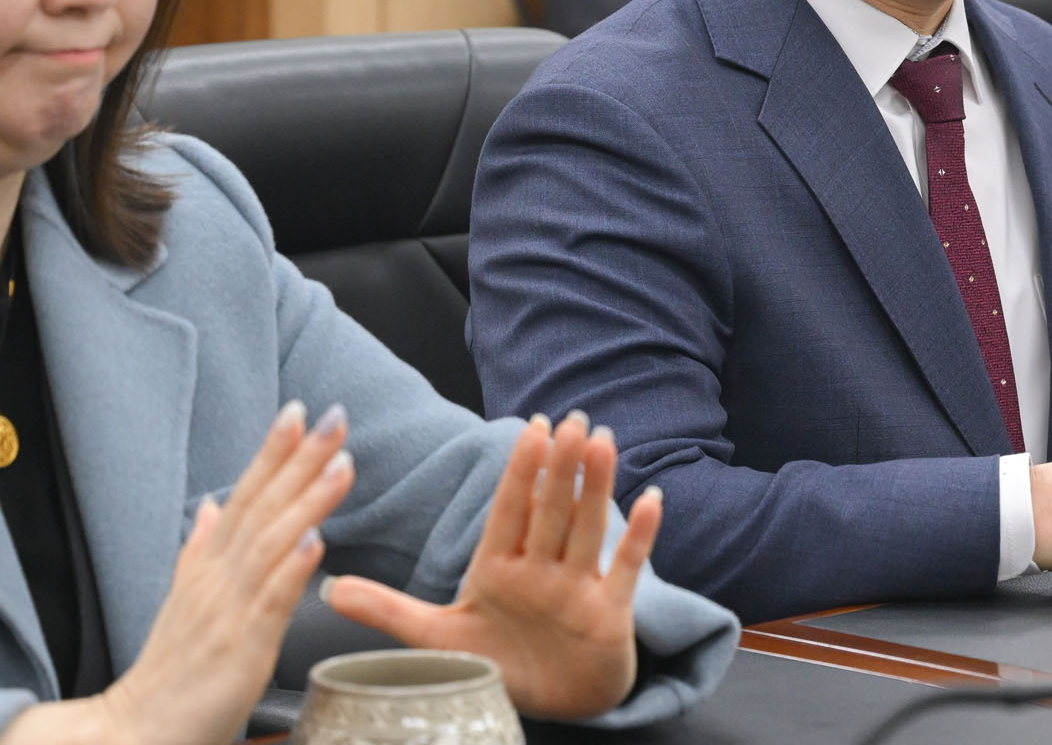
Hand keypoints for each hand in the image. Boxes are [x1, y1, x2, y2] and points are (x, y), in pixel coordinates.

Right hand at [86, 400, 351, 744]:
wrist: (138, 729)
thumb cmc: (172, 668)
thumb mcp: (183, 600)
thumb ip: (199, 551)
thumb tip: (209, 507)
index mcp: (208, 566)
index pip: (244, 496)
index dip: (271, 454)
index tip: (298, 410)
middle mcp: (218, 578)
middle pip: (262, 506)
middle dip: (298, 459)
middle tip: (334, 416)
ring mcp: (229, 609)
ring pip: (272, 543)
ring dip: (308, 501)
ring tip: (342, 464)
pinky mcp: (241, 646)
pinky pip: (270, 602)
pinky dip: (292, 569)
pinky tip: (317, 541)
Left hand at [324, 412, 658, 720]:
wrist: (552, 703)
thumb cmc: (497, 664)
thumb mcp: (438, 638)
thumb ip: (388, 610)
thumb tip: (327, 589)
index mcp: (499, 569)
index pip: (510, 512)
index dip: (520, 473)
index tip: (529, 430)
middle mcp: (541, 570)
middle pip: (551, 511)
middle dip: (559, 467)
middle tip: (569, 420)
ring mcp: (577, 588)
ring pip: (586, 529)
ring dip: (596, 486)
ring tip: (602, 441)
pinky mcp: (609, 613)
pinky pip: (626, 568)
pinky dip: (640, 536)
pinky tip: (652, 499)